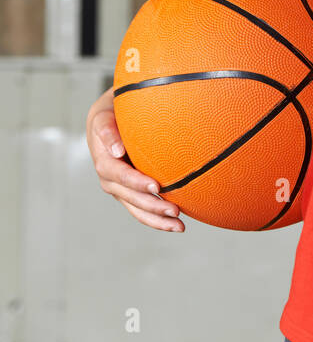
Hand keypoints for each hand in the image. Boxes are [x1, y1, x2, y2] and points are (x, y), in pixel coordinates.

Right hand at [86, 87, 184, 231]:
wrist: (109, 120)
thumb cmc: (110, 114)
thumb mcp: (105, 117)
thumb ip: (108, 131)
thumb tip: (117, 151)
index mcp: (104, 161)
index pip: (120, 175)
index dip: (136, 182)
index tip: (156, 186)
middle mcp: (110, 180)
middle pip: (130, 197)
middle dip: (152, 206)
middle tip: (175, 211)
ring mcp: (120, 189)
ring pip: (137, 209)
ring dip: (157, 219)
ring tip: (180, 227)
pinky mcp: (129, 193)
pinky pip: (142, 209)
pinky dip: (157, 218)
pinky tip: (175, 224)